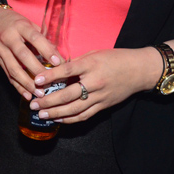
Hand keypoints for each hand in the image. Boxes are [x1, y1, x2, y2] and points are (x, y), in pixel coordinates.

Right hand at [0, 7, 62, 99]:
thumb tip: (57, 54)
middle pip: (23, 55)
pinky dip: (18, 87)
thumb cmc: (15, 23)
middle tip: (50, 81)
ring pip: (14, 69)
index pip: (34, 38)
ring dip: (27, 83)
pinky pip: (8, 75)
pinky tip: (27, 95)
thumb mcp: (29, 23)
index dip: (46, 50)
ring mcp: (2, 50)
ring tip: (39, 93)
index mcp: (20, 26)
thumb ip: (42, 37)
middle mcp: (9, 38)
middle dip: (37, 70)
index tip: (58, 62)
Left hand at [27, 48, 160, 123]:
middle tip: (34, 103)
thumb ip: (76, 62)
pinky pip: (84, 115)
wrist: (139, 70)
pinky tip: (58, 119)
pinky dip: (70, 119)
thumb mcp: (94, 54)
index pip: (67, 71)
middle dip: (48, 101)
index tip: (37, 81)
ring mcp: (100, 96)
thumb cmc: (115, 58)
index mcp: (91, 64)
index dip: (50, 77)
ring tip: (42, 115)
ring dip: (56, 113)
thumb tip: (55, 68)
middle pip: (68, 94)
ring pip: (74, 109)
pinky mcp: (104, 106)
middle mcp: (95, 82)